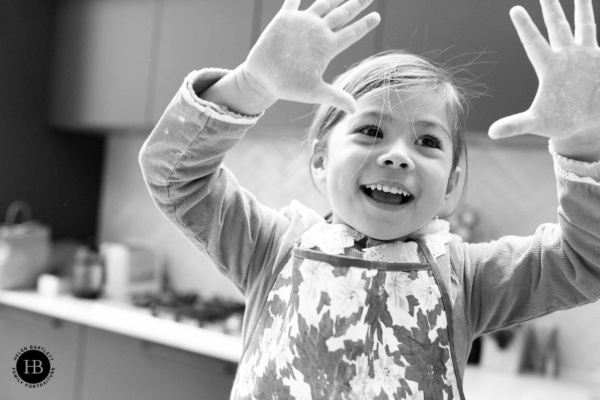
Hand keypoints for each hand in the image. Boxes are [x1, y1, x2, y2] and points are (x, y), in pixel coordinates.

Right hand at [239, 0, 379, 114]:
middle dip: (355, 4)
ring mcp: (302, 24)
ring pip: (323, 4)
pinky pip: (292, 0)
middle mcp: (317, 32)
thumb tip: (355, 110)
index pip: (351, 33)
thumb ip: (335, 97)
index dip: (364, 25)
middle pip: (342, 14)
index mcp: (327, 47)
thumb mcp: (314, 92)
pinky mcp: (285, 19)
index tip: (377, 17)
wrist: (263, 79)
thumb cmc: (289, 87)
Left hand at [489, 0, 599, 154]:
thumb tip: (491, 133)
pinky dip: (599, 25)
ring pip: (583, 26)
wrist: (588, 123)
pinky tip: (597, 6)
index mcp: (549, 68)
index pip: (534, 43)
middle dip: (551, 8)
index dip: (525, 27)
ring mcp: (585, 56)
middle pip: (557, 27)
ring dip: (582, 8)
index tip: (515, 10)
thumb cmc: (561, 121)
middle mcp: (566, 57)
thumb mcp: (537, 123)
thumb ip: (515, 125)